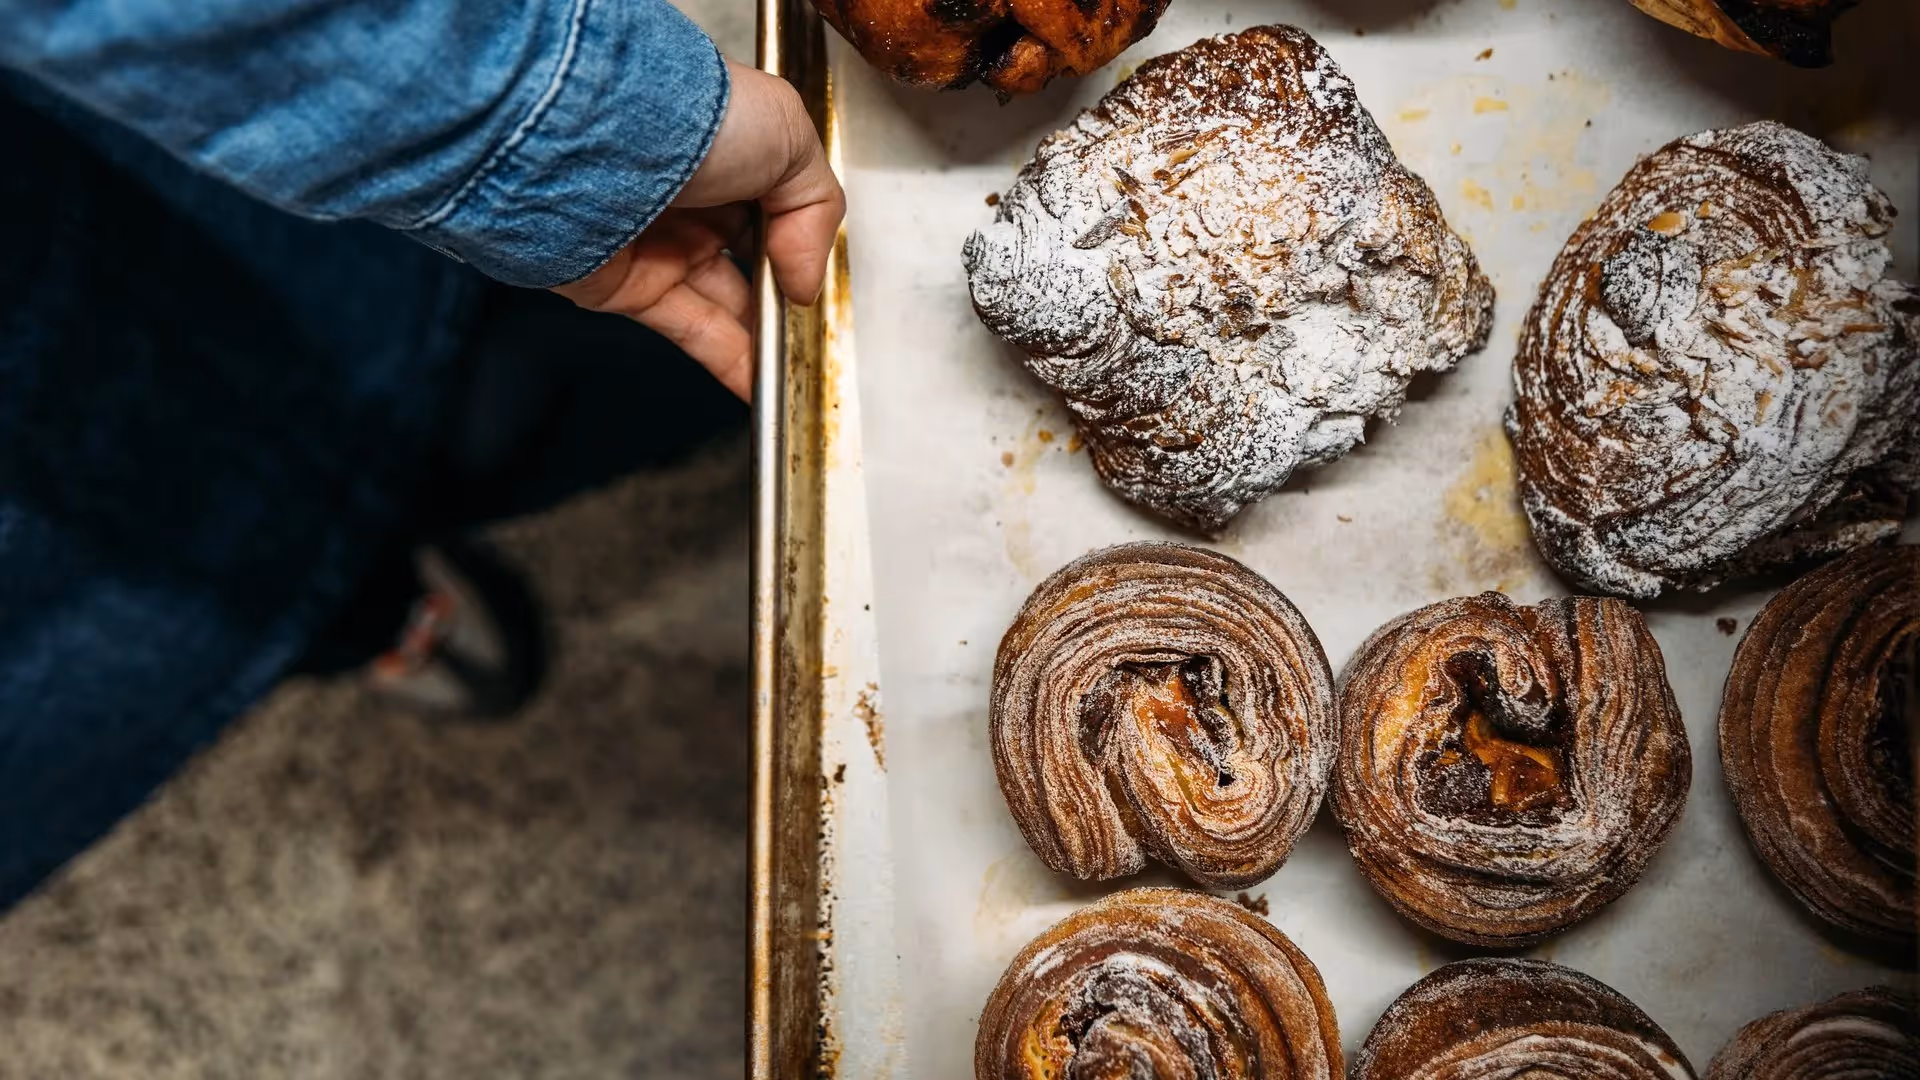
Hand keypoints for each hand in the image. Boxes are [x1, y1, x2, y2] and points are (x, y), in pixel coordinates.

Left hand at [553, 61, 844, 399]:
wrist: (594, 138)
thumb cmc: (687, 116)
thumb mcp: (790, 137)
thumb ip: (816, 209)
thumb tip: (807, 279)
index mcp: (731, 147)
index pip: (777, 207)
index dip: (804, 245)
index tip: (823, 279)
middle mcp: (693, 194)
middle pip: (753, 262)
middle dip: (786, 297)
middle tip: (815, 327)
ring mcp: (661, 243)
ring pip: (726, 304)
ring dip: (765, 339)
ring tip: (799, 368)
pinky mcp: (630, 288)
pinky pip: (692, 331)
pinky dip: (731, 361)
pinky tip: (764, 382)